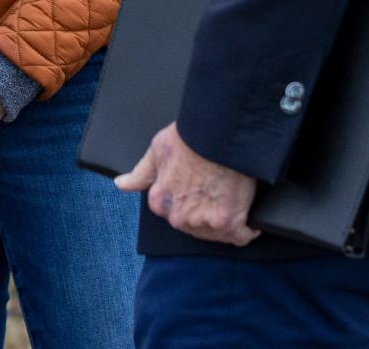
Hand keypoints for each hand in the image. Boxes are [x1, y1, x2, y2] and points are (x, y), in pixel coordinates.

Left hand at [117, 122, 258, 245]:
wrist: (218, 134)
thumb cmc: (188, 139)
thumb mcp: (156, 151)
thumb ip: (140, 174)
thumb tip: (121, 185)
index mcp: (160, 202)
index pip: (174, 210)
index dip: (189, 197)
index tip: (198, 184)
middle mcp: (180, 218)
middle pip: (196, 223)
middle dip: (206, 210)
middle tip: (215, 185)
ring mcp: (206, 224)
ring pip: (218, 230)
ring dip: (226, 218)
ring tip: (229, 192)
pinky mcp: (231, 225)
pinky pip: (243, 234)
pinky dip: (247, 225)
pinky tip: (246, 208)